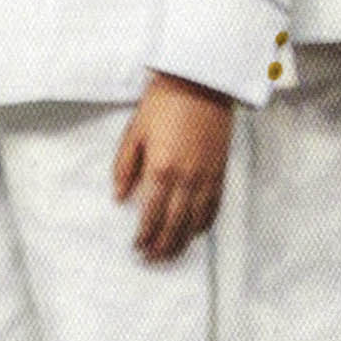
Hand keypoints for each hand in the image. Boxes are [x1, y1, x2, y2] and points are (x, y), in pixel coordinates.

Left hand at [112, 72, 233, 261]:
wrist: (200, 81)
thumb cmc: (163, 102)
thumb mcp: (134, 131)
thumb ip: (125, 166)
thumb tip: (120, 196)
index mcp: (160, 168)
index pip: (151, 215)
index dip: (144, 236)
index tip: (136, 247)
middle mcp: (186, 178)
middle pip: (174, 225)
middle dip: (161, 247)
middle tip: (151, 259)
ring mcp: (206, 176)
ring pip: (195, 221)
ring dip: (182, 242)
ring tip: (170, 253)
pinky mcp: (220, 170)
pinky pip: (214, 206)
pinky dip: (204, 224)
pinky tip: (195, 232)